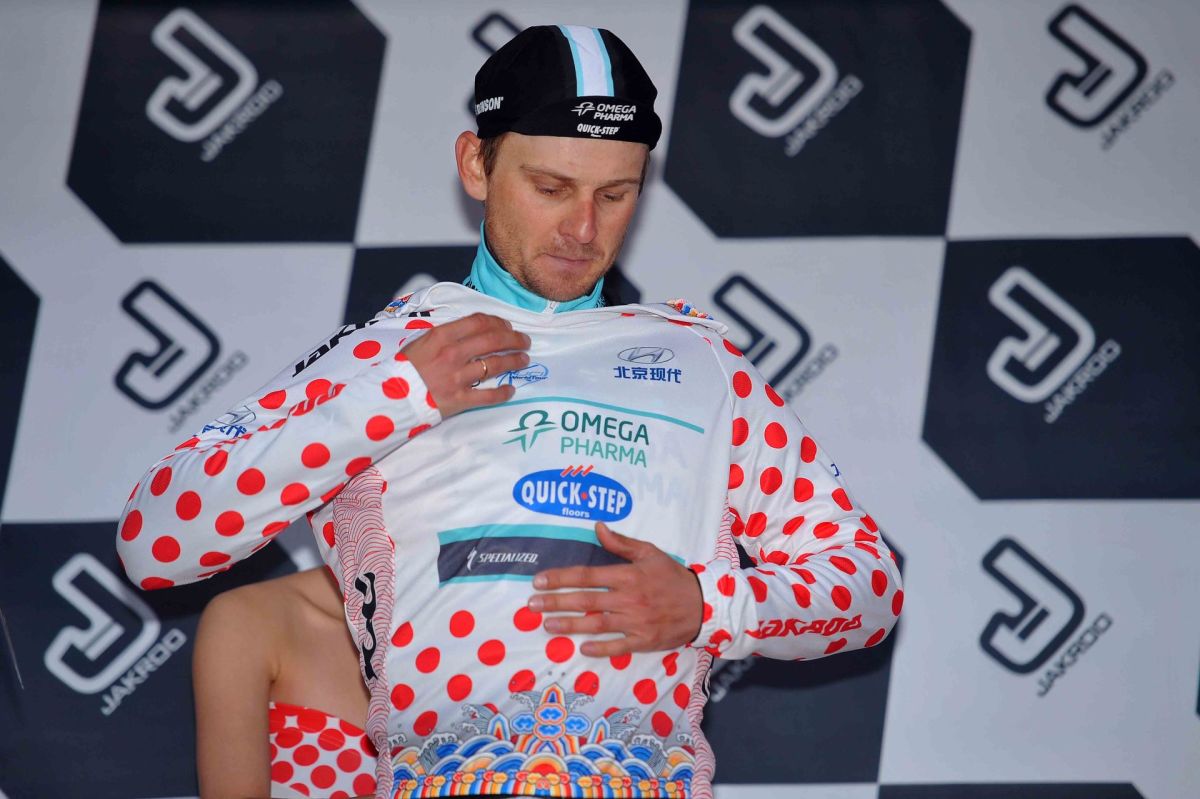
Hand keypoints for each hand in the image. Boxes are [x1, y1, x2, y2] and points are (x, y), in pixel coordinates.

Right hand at [400, 313, 529, 416]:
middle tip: (525, 342)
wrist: (390, 397)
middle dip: (514, 340)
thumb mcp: (421, 342)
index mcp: (442, 336)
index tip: (508, 327)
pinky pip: (488, 395)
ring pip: (495, 365)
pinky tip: (510, 390)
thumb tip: (471, 331)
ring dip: (514, 361)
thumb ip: (445, 335)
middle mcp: (453, 354)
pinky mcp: (459, 399)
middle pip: (493, 341)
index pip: (479, 322)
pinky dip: (503, 393)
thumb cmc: (404, 368)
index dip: (498, 323)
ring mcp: (458, 377)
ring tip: (524, 360)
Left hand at [528, 522, 702, 656]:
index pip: (587, 575)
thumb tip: (597, 527)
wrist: (703, 604)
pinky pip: (618, 646)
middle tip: (532, 605)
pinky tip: (582, 647)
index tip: (539, 580)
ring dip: (570, 625)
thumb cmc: (673, 577)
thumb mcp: (650, 553)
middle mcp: (628, 598)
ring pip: (596, 624)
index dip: (561, 578)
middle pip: (585, 600)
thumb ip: (621, 543)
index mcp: (628, 575)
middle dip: (556, 602)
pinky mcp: (644, 640)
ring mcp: (636, 621)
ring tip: (548, 625)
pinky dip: (600, 648)